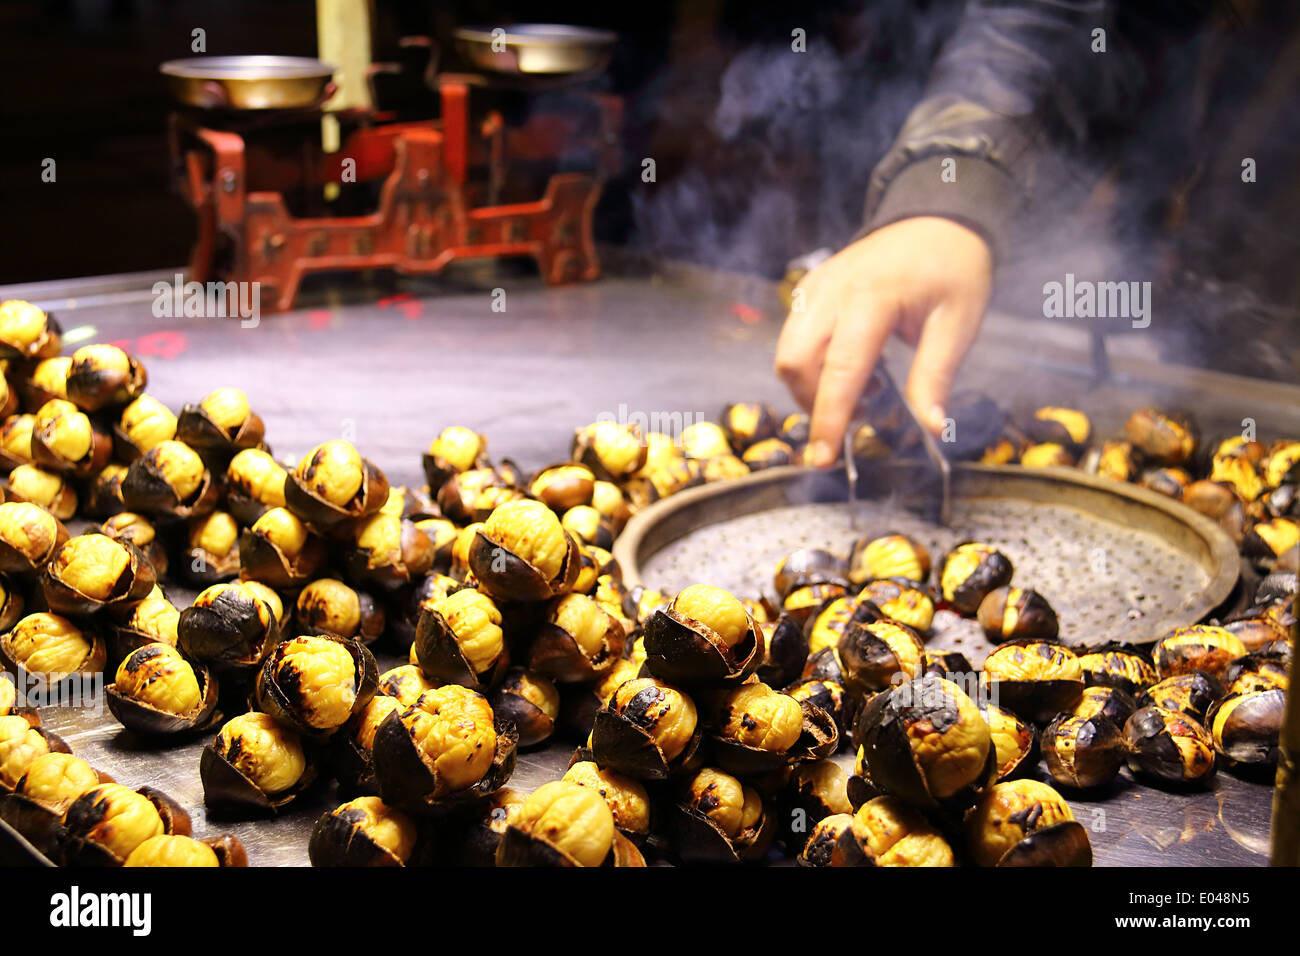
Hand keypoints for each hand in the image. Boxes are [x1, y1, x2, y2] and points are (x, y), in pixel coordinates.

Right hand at [774, 216, 992, 466]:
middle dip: (814, 404)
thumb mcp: (958, 323)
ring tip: (863, 390)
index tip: (825, 460)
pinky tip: (850, 367)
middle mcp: (831, 292)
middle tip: (857, 417)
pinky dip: (812, 365)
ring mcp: (814, 288)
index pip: (840, 370)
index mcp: (872, 299)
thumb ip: (936, 376)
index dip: (830, 419)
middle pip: (795, 363)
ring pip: (788, 353)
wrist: (935, 217)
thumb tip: (928, 427)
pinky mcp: (809, 290)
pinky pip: (794, 337)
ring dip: (812, 387)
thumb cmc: (952, 269)